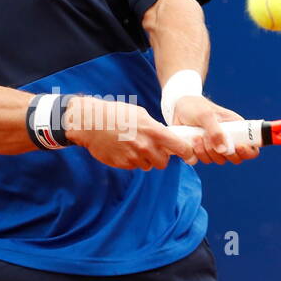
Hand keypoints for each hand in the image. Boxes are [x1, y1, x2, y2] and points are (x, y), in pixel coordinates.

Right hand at [65, 97, 196, 170]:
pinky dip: (131, 161)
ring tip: (134, 146)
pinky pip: (134, 166)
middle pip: (163, 163)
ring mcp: (133, 156)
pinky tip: (123, 149)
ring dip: (145, 159)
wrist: (91, 123)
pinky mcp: (122, 164)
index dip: (186, 153)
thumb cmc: (116, 115)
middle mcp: (145, 146)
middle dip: (160, 158)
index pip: (179, 147)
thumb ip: (155, 128)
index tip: (189, 155)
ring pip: (148, 166)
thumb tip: (168, 138)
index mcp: (153, 131)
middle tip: (153, 150)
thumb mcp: (140, 114)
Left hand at [170, 95, 261, 164]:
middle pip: (236, 158)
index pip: (252, 147)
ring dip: (208, 151)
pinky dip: (198, 154)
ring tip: (198, 136)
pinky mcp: (203, 152)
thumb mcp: (206, 115)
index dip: (249, 152)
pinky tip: (193, 141)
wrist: (177, 108)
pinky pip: (204, 160)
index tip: (239, 147)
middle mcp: (229, 140)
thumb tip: (224, 150)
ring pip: (219, 160)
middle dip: (224, 153)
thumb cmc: (196, 107)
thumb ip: (215, 132)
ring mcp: (216, 147)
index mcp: (238, 129)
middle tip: (211, 140)